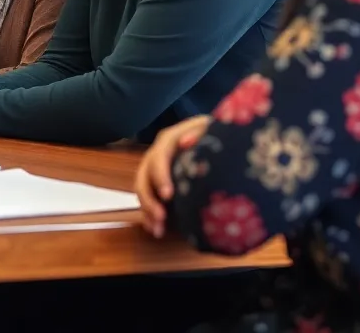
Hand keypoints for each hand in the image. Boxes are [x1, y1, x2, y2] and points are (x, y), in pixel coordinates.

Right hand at [134, 115, 210, 238]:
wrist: (216, 138)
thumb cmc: (216, 133)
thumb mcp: (211, 129)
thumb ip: (200, 132)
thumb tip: (187, 142)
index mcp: (169, 140)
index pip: (158, 157)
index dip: (160, 176)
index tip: (168, 195)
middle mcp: (157, 154)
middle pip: (143, 175)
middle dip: (149, 198)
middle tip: (161, 217)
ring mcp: (156, 170)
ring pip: (142, 190)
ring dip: (147, 210)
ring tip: (158, 229)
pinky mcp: (160, 184)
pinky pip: (149, 200)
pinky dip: (149, 216)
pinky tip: (156, 230)